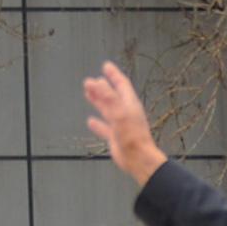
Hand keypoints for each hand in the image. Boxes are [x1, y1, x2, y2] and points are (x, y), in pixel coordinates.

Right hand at [81, 60, 167, 184]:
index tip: (106, 66)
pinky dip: (97, 124)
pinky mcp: (115, 136)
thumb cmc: (133, 136)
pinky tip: (91, 121)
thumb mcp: (119, 112)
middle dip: (102, 87)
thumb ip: (108, 97)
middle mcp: (125, 112)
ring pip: (106, 109)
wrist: (138, 159)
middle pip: (112, 95)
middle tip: (91, 80)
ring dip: (98, 101)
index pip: (121, 84)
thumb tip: (96, 81)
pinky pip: (104, 128)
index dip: (113, 74)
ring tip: (88, 94)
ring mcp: (120, 124)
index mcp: (129, 104)